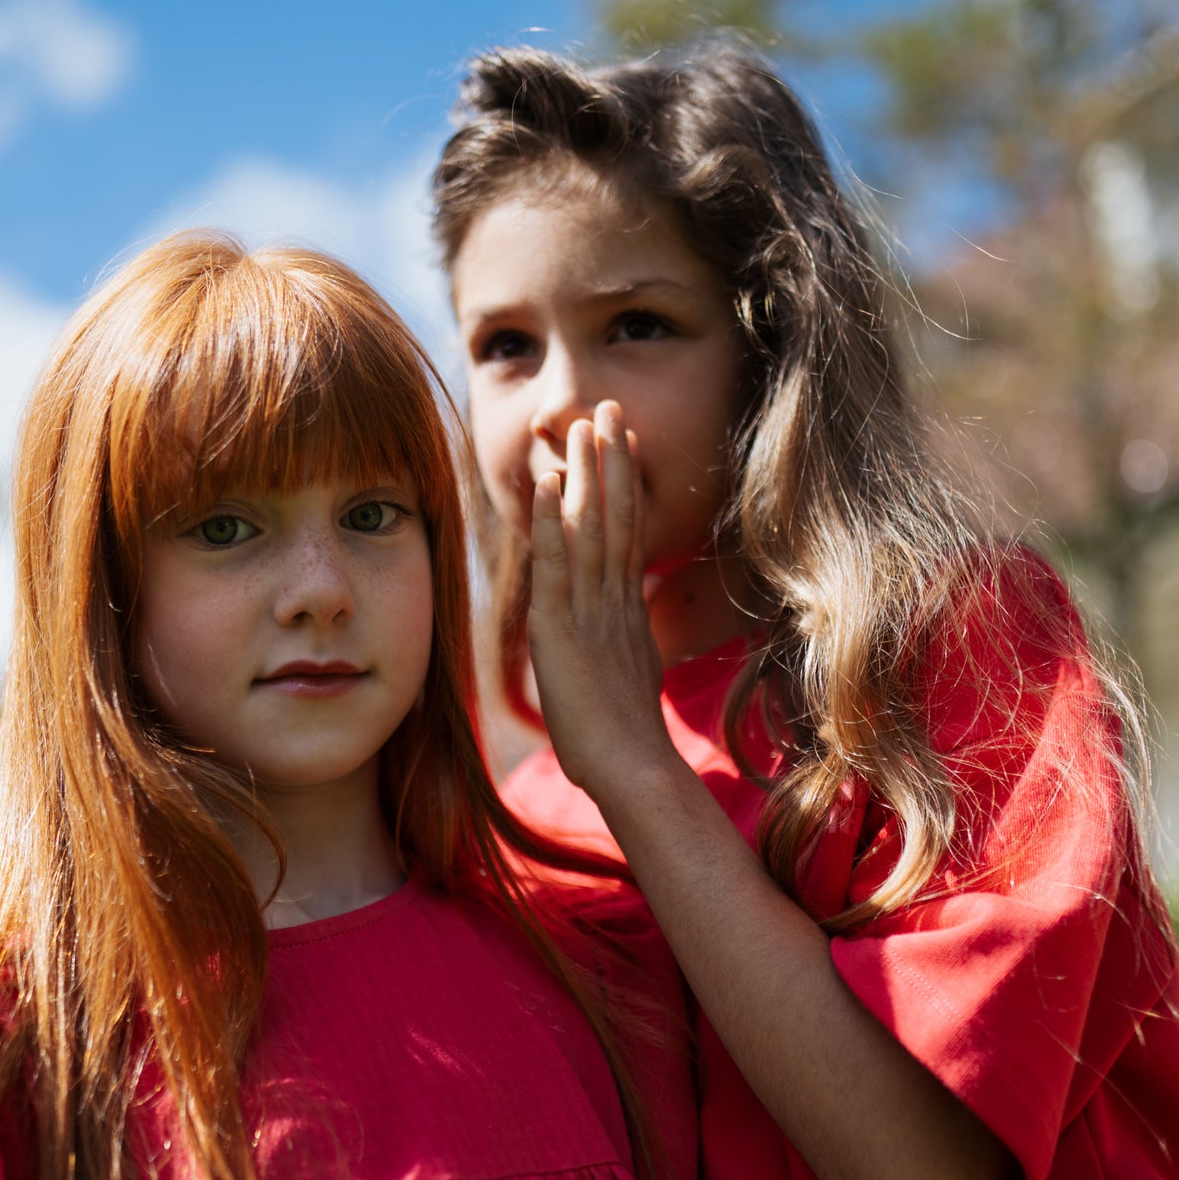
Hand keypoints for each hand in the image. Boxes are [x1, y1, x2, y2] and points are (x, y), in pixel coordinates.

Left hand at [528, 400, 667, 794]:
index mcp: (627, 613)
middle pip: (615, 517)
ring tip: (584, 422)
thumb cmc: (627, 748)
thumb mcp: (627, 686)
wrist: (632, 771)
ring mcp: (590, 612)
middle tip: (610, 408)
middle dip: (612, 461)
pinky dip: (550, 522)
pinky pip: (555, 565)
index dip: (624, 488)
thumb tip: (628, 655)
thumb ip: (624, 656)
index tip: (624, 444)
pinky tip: (547, 483)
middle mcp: (613, 602)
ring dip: (586, 473)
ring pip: (590, 528)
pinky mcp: (561, 629)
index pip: (625, 536)